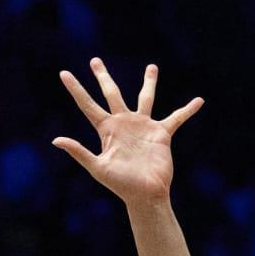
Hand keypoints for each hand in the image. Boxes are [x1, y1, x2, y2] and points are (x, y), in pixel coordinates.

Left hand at [54, 60, 201, 205]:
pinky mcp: (161, 134)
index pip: (87, 105)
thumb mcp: (97, 167)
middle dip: (103, 77)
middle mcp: (123, 124)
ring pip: (145, 98)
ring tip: (152, 66)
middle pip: (112, 93)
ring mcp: (142, 127)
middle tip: (95, 60)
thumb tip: (56, 140)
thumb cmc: (120, 184)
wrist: (145, 195)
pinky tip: (199, 101)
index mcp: (106, 130)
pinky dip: (187, 110)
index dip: (76, 89)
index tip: (63, 73)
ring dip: (149, 82)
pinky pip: (176, 118)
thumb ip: (78, 152)